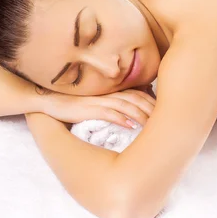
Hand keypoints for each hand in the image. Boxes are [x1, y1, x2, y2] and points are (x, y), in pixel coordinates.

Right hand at [39, 87, 155, 128]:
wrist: (51, 102)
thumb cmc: (76, 105)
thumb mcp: (98, 104)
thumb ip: (115, 105)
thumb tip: (132, 116)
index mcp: (112, 92)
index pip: (139, 94)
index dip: (153, 102)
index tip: (166, 112)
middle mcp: (108, 94)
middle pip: (136, 99)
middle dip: (151, 109)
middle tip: (165, 120)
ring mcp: (99, 100)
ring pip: (125, 105)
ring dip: (140, 114)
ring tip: (152, 124)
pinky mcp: (88, 108)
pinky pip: (108, 112)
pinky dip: (121, 118)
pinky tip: (131, 125)